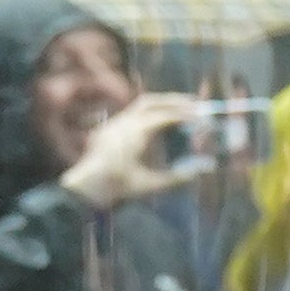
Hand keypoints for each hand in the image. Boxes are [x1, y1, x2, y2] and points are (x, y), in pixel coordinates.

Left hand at [60, 95, 205, 209]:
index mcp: (134, 134)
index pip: (164, 117)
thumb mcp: (150, 185)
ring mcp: (114, 124)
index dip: (185, 115)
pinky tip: (160, 123)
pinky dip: (151, 113)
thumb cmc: (117, 188)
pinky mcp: (110, 130)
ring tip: (180, 110)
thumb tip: (205, 168)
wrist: (84, 189)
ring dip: (162, 105)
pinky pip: (133, 114)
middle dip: (174, 101)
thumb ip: (179, 176)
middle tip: (195, 104)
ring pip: (140, 106)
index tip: (203, 117)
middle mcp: (123, 123)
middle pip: (151, 102)